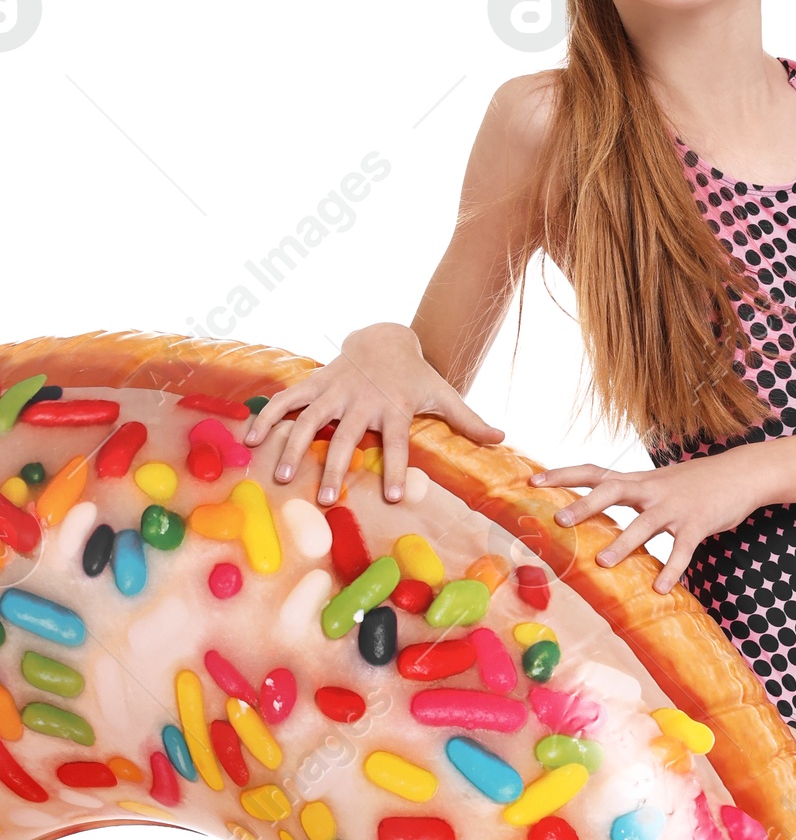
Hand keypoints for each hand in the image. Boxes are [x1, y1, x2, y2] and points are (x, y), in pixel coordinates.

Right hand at [243, 322, 505, 505]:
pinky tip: (249, 440)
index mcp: (394, 407)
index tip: (391, 498)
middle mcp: (362, 399)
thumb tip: (502, 439)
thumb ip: (468, 420)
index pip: (397, 442)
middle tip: (327, 501)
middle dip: (337, 468)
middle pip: (347, 437)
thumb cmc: (415, 376)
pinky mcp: (313, 383)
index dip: (395, 468)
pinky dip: (266, 417)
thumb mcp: (444, 393)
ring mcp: (334, 390)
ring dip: (294, 448)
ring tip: (283, 477)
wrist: (384, 337)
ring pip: (310, 420)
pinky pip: (285, 400)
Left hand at [532, 446, 776, 592]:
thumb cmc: (697, 482)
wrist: (743, 472)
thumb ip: (633, 495)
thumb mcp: (660, 483)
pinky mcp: (699, 522)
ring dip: (623, 543)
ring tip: (603, 563)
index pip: (593, 472)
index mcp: (638, 480)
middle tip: (559, 520)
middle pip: (611, 491)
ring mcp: (675, 506)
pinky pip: (682, 549)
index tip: (532, 482)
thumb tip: (600, 512)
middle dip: (584, 505)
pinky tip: (662, 587)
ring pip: (644, 524)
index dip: (562, 476)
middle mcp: (652, 489)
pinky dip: (673, 568)